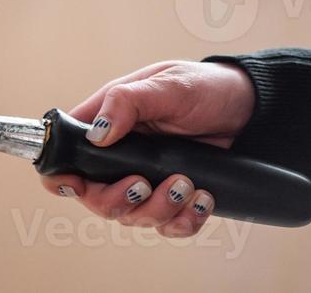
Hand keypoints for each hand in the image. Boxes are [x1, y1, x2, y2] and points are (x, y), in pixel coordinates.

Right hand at [42, 61, 256, 237]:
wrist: (248, 108)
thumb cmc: (202, 86)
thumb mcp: (166, 86)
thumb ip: (127, 103)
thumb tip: (96, 133)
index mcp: (106, 122)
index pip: (67, 153)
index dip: (62, 175)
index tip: (76, 185)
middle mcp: (120, 155)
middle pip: (95, 197)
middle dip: (119, 200)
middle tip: (146, 184)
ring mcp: (146, 178)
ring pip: (132, 215)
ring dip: (159, 210)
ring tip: (187, 185)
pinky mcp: (173, 196)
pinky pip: (168, 225)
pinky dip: (184, 220)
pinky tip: (203, 199)